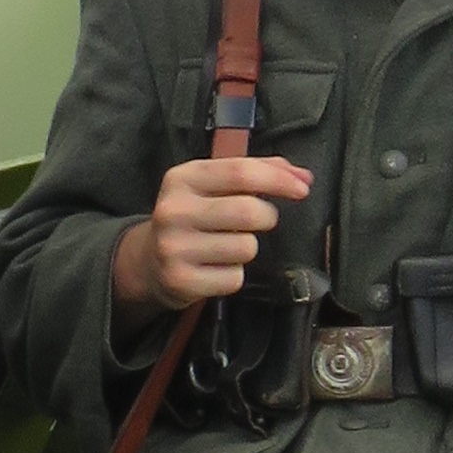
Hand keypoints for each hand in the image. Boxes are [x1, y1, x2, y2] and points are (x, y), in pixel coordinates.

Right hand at [113, 154, 314, 311]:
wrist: (148, 261)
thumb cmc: (194, 217)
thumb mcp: (213, 186)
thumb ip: (257, 173)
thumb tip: (304, 178)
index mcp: (182, 178)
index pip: (240, 172)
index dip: (278, 179)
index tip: (302, 188)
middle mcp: (173, 210)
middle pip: (248, 211)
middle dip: (267, 217)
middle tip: (261, 221)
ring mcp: (173, 247)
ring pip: (246, 247)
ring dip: (247, 248)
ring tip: (227, 246)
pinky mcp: (180, 280)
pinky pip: (234, 278)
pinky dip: (233, 275)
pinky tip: (216, 268)